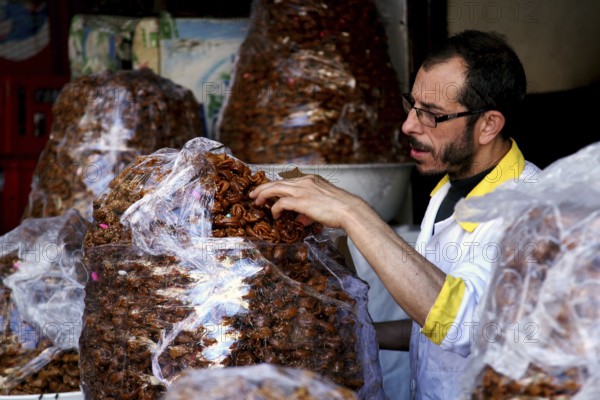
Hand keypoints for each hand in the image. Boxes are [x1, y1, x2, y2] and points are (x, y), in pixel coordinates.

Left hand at [249, 175, 367, 228]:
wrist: (349, 210)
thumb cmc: (340, 209)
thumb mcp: (322, 204)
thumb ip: (308, 210)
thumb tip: (300, 219)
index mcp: (310, 179)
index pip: (287, 180)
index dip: (275, 185)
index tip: (267, 190)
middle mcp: (304, 182)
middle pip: (277, 182)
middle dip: (263, 188)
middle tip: (254, 194)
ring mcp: (302, 190)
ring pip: (275, 189)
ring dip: (263, 195)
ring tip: (257, 201)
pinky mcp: (301, 201)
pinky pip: (281, 203)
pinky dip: (276, 209)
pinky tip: (275, 215)